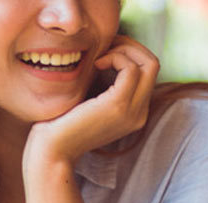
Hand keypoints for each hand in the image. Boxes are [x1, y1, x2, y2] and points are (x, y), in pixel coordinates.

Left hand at [23, 36, 158, 173]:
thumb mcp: (90, 102)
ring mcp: (132, 111)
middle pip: (153, 65)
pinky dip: (115, 57)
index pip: (148, 74)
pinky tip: (96, 65)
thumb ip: (104, 85)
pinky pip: (130, 68)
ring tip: (99, 58)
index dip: (130, 54)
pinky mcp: (118, 105)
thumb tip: (108, 54)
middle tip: (106, 47)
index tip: (106, 51)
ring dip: (123, 50)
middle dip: (131, 47)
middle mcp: (139, 115)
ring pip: (149, 64)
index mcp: (134, 114)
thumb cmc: (63, 125)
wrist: (53, 149)